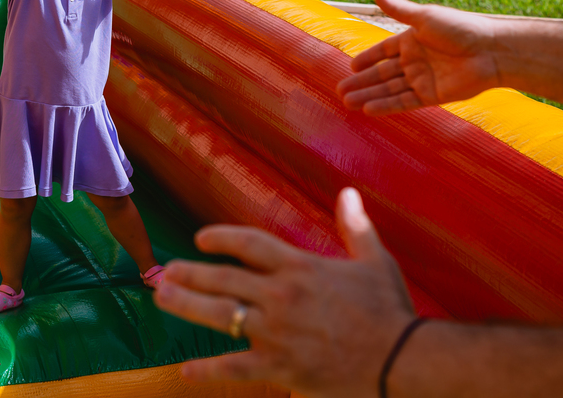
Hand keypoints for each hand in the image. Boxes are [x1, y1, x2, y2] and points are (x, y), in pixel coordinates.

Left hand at [154, 188, 415, 397]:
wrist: (400, 359)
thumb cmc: (389, 309)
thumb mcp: (375, 260)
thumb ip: (355, 226)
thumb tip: (348, 192)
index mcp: (301, 267)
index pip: (250, 243)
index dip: (222, 238)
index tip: (201, 238)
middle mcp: (282, 295)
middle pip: (224, 277)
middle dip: (191, 273)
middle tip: (167, 270)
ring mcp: (276, 332)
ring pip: (219, 315)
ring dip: (187, 305)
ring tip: (163, 298)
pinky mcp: (280, 366)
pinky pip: (235, 368)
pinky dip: (208, 370)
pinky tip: (185, 370)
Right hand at [337, 0, 501, 114]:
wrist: (490, 51)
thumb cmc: (460, 28)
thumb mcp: (424, 16)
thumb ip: (396, 8)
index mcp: (412, 39)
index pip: (383, 51)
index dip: (366, 59)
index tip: (349, 67)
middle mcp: (415, 60)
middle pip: (383, 73)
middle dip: (362, 82)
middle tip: (340, 90)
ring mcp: (423, 79)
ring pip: (390, 89)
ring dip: (369, 95)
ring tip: (347, 102)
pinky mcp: (432, 96)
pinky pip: (404, 102)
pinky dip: (386, 106)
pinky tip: (369, 109)